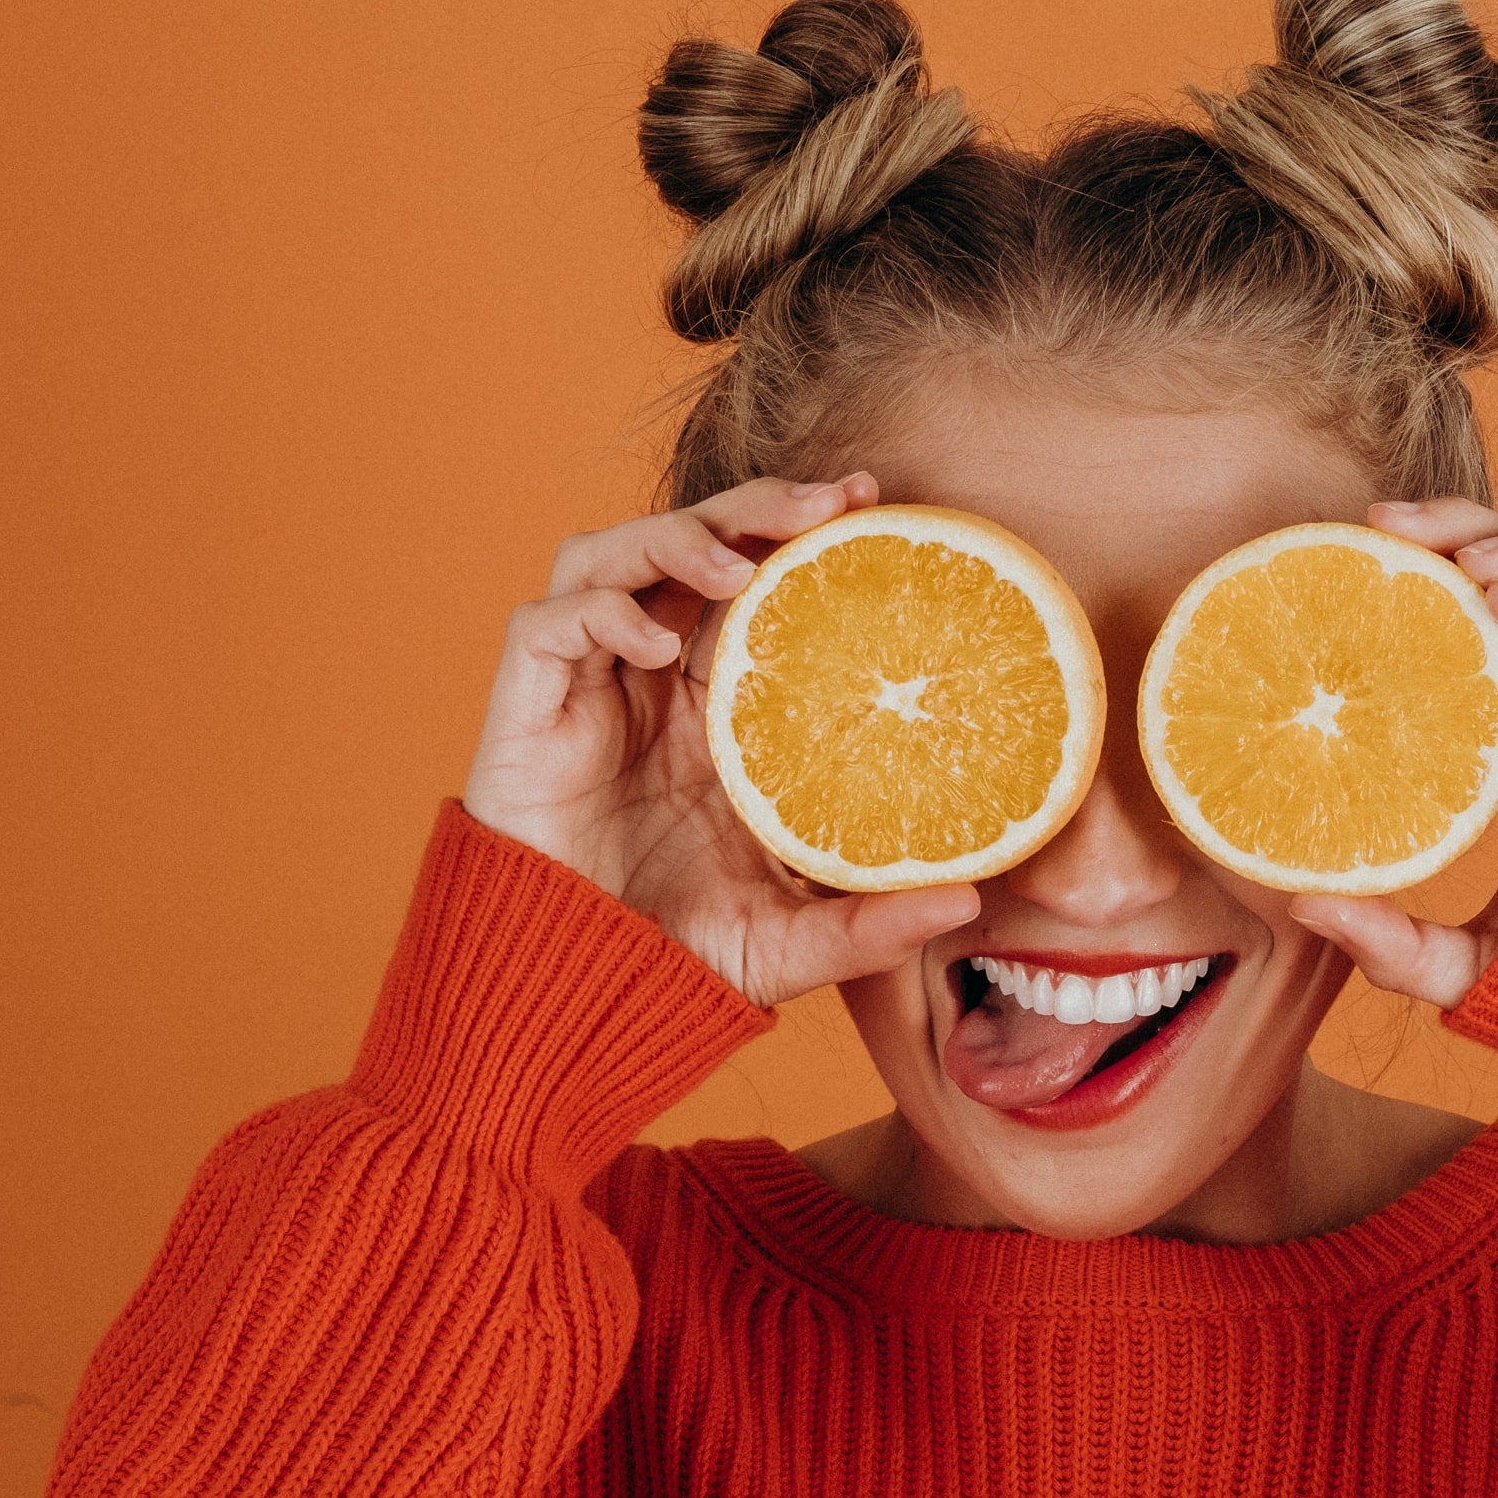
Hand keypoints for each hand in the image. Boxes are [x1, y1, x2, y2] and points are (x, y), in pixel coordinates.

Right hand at [462, 474, 978, 1008]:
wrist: (571, 995)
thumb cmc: (673, 956)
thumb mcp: (791, 940)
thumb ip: (872, 922)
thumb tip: (972, 899)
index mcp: (716, 708)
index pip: (757, 583)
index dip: (801, 532)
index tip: (873, 503)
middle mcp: (649, 679)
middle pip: (691, 543)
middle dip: (753, 505)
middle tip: (829, 501)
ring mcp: (586, 686)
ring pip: (612, 555)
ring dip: (675, 540)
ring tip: (740, 567)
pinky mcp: (525, 708)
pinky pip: (548, 624)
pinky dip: (602, 613)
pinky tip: (656, 647)